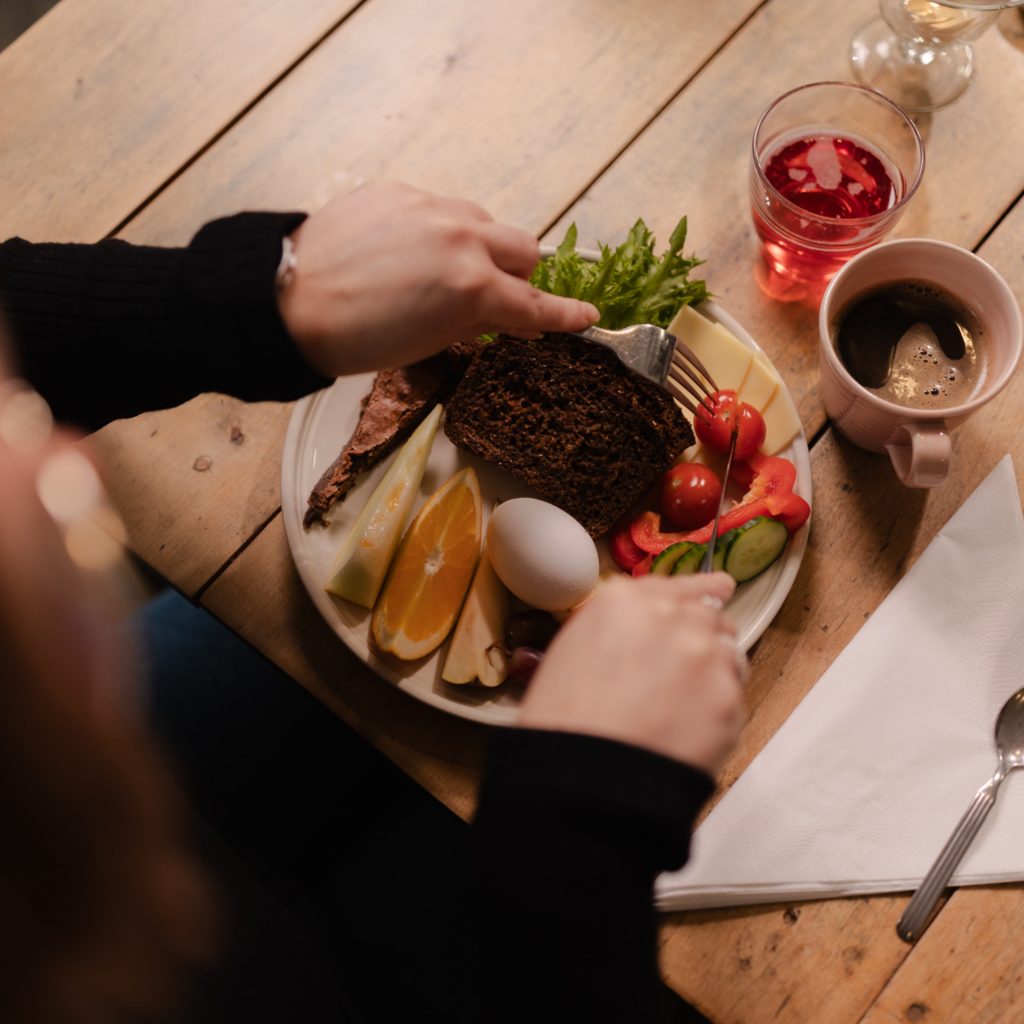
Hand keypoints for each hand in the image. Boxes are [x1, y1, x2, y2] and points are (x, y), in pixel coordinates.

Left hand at [277, 180, 598, 374]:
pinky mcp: (401, 190)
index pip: (535, 305)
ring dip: (481, 247)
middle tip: (497, 297)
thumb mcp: (427, 343)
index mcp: (472, 288)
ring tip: (444, 271)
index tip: (587, 317)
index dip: (564, 317)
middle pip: (525, 250)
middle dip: (520, 276)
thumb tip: (499, 318)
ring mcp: (432, 208)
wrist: (288, 300)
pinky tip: (404, 251)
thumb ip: (474, 323)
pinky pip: (440, 208)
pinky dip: (437, 231)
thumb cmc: (355, 339)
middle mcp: (462, 239)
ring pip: (484, 222)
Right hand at [518, 573, 744, 772]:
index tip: (716, 590)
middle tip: (686, 668)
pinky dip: (717, 709)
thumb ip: (618, 624)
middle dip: (703, 634)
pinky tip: (688, 729)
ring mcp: (706, 657)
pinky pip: (734, 695)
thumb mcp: (573, 649)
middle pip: (710, 614)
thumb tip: (645, 626)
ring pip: (730, 651)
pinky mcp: (729, 700)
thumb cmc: (564, 723)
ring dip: (715, 669)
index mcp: (625, 601)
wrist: (584, 781)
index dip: (699, 591)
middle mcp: (672, 618)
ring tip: (684, 704)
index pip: (679, 584)